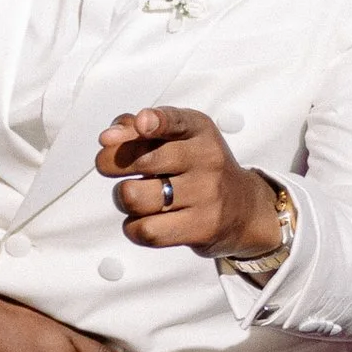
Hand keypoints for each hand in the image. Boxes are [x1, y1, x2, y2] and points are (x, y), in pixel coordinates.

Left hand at [97, 106, 283, 259]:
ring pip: (136, 197)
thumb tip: (108, 137)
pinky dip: (133, 228)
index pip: (176, 121)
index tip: (142, 123)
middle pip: (143, 162)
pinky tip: (143, 220)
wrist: (243, 208)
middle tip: (108, 167)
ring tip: (133, 196)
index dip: (156, 122)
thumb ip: (138, 129)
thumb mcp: (177, 138)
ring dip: (122, 199)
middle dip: (111, 164)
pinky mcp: (201, 227)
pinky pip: (146, 230)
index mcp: (199, 129)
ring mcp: (206, 194)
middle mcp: (206, 159)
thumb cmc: (197, 168)